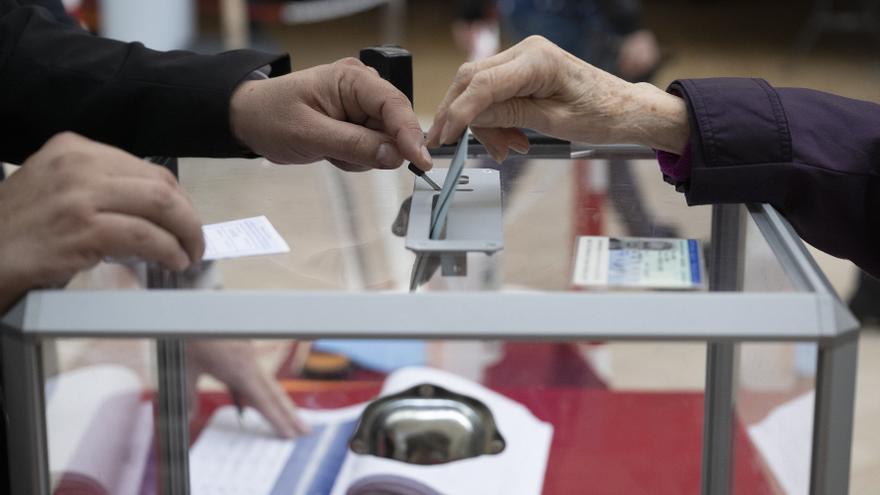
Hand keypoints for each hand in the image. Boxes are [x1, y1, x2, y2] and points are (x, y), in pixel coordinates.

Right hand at [0, 133, 203, 310]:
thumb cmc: (20, 226)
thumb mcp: (55, 185)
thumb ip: (99, 185)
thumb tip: (154, 207)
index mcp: (75, 147)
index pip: (147, 169)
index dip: (177, 198)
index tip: (184, 220)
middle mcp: (79, 163)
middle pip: (160, 185)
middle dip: (188, 216)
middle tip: (195, 240)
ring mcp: (81, 194)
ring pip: (160, 206)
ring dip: (186, 234)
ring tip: (189, 254)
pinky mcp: (83, 228)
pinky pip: (145, 237)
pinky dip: (168, 250)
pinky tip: (173, 261)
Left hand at [186, 340, 308, 437]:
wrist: (196, 310)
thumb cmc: (193, 336)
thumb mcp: (187, 368)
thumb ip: (189, 395)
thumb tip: (190, 416)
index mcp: (240, 371)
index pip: (264, 402)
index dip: (278, 420)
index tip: (290, 434)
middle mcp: (251, 364)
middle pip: (275, 394)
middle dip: (290, 414)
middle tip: (305, 430)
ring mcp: (251, 355)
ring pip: (271, 383)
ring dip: (283, 402)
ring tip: (294, 417)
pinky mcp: (247, 347)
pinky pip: (263, 370)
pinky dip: (271, 384)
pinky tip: (274, 386)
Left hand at [230, 58, 432, 171]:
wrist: (249, 120)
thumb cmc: (271, 117)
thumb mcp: (310, 134)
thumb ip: (354, 145)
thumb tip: (394, 156)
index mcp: (352, 79)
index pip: (394, 104)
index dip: (410, 133)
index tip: (419, 161)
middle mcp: (362, 89)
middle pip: (394, 126)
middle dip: (375, 148)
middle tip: (342, 154)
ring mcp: (361, 107)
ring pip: (384, 142)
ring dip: (361, 156)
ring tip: (329, 150)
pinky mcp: (357, 124)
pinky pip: (372, 149)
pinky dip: (354, 158)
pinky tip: (332, 151)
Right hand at [426, 35, 688, 161]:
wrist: (625, 110)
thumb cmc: (601, 115)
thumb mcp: (552, 123)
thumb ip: (508, 116)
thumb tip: (468, 119)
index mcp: (536, 60)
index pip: (481, 85)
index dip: (457, 113)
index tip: (443, 137)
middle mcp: (526, 52)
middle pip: (471, 81)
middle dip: (462, 117)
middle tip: (458, 147)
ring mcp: (524, 59)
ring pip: (479, 89)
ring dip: (483, 123)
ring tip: (505, 149)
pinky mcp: (524, 70)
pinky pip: (494, 92)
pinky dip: (495, 118)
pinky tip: (510, 139)